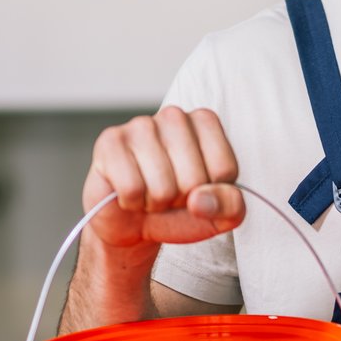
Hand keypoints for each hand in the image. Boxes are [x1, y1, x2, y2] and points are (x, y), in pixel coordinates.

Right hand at [83, 108, 244, 249]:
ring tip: (148, 193)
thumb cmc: (178, 211)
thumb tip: (201, 199)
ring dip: (155, 203)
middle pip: (194, 179)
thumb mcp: (219, 216)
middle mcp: (175, 116)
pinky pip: (132, 189)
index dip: (210, 194)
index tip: (197, 191)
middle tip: (168, 195)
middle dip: (181, 200)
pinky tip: (128, 192)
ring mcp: (141, 125)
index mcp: (206, 124)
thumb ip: (230, 206)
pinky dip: (131, 202)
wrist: (133, 225)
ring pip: (163, 187)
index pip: (224, 170)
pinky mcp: (111, 141)